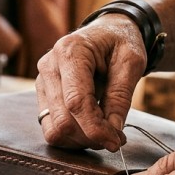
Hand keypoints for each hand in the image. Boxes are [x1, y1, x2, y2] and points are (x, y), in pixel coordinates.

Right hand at [35, 14, 146, 150]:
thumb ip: (121, 96)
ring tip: (104, 131)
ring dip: (81, 140)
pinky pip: (51, 127)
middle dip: (90, 136)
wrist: (108, 33)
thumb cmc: (121, 43)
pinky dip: (72, 136)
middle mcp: (49, 66)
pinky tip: (91, 127)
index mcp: (70, 52)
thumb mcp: (131, 63)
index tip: (115, 141)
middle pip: (62, 120)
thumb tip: (113, 130)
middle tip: (115, 137)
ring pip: (54, 129)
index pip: (76, 102)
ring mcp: (42, 82)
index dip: (95, 128)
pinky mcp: (43, 95)